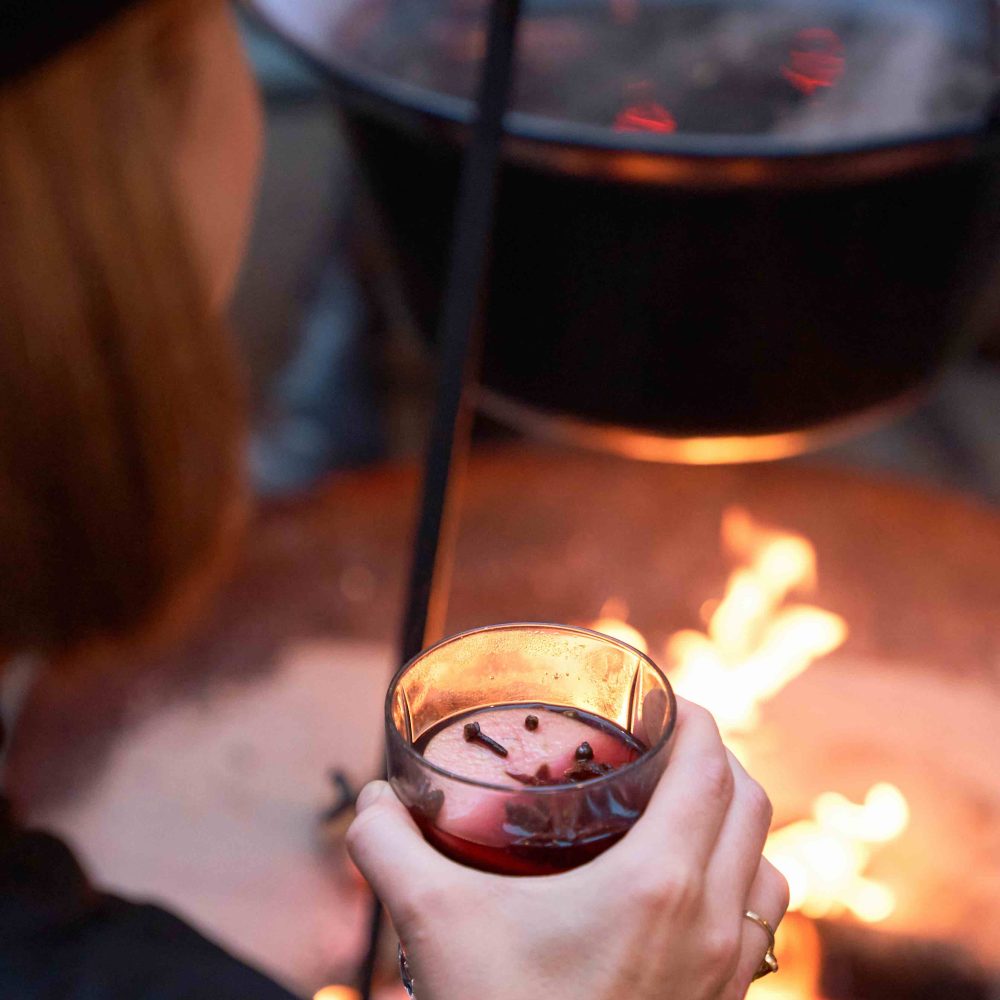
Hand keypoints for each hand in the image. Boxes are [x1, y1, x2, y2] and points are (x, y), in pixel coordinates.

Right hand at [347, 698, 788, 999]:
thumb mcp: (434, 924)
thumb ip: (389, 849)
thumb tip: (371, 802)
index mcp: (660, 884)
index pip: (711, 767)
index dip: (696, 716)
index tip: (665, 698)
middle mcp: (713, 922)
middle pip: (752, 803)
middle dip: (716, 756)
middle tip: (664, 743)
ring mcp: (728, 973)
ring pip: (769, 865)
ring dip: (737, 822)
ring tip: (684, 808)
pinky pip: (762, 922)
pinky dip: (743, 882)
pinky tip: (688, 889)